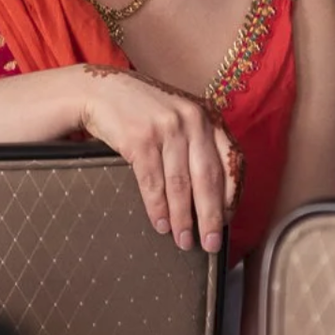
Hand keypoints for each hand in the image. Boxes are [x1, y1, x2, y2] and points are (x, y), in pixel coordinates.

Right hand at [76, 66, 241, 253]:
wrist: (102, 91)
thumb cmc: (144, 111)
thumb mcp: (179, 117)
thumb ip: (197, 144)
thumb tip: (209, 197)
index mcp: (207, 117)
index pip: (231, 162)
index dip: (231, 195)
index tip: (227, 220)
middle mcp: (192, 120)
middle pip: (208, 178)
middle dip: (210, 216)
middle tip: (210, 243)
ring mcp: (166, 128)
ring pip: (180, 184)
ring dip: (182, 218)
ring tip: (183, 240)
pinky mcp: (140, 138)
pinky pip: (153, 182)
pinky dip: (157, 208)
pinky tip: (160, 224)